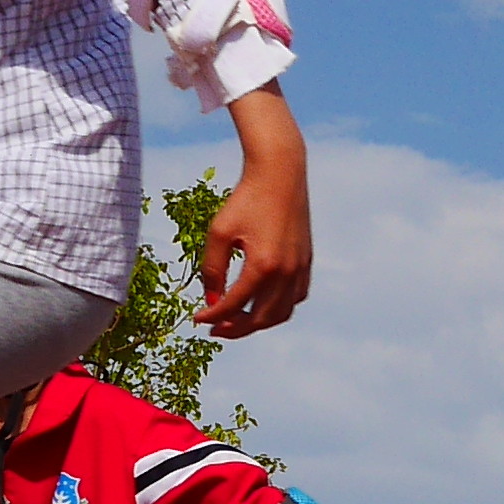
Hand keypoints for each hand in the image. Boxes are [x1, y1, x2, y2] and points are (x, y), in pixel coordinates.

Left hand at [196, 89, 314, 335]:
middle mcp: (286, 273)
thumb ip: (213, 270)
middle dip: (235, 329)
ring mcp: (300, 269)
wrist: (280, 174)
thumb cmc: (246, 199)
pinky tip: (261, 302)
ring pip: (281, 313)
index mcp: (262, 266)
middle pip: (260, 319)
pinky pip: (295, 298)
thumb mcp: (219, 232)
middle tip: (215, 329)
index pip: (233, 305)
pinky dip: (278, 308)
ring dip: (258, 322)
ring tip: (237, 320)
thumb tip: (211, 301)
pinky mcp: (306, 262)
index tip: (197, 319)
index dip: (212, 317)